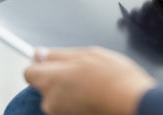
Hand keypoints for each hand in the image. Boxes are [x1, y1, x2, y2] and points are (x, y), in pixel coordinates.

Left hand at [25, 47, 155, 114]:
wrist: (132, 101)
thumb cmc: (113, 78)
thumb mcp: (87, 54)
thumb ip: (58, 55)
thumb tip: (40, 53)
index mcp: (51, 79)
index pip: (30, 72)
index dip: (42, 64)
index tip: (51, 60)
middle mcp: (51, 100)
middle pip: (45, 85)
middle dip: (59, 76)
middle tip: (80, 68)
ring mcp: (62, 112)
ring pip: (59, 95)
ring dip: (70, 88)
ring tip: (92, 80)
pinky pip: (69, 105)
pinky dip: (78, 99)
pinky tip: (94, 92)